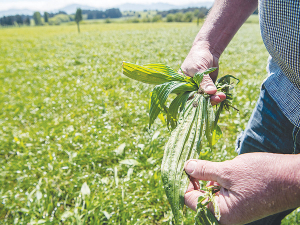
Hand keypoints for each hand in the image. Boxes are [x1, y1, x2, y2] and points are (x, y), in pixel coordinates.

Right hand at [181, 43, 225, 105]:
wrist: (207, 50)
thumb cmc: (198, 57)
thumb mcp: (199, 69)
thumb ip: (204, 81)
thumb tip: (211, 92)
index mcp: (182, 85)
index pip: (186, 97)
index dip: (194, 101)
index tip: (203, 102)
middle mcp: (189, 89)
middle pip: (197, 99)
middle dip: (207, 100)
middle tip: (217, 98)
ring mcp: (199, 89)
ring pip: (206, 98)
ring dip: (214, 99)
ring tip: (222, 96)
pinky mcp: (208, 88)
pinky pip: (212, 95)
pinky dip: (217, 95)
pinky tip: (223, 95)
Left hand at [184, 153, 299, 224]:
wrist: (292, 179)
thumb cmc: (261, 176)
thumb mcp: (228, 170)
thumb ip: (204, 170)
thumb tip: (186, 167)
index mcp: (221, 214)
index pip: (190, 199)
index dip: (187, 181)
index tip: (188, 166)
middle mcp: (226, 217)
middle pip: (199, 198)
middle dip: (198, 180)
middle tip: (198, 163)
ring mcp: (234, 211)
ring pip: (210, 194)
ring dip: (209, 180)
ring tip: (217, 168)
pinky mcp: (240, 204)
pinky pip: (222, 194)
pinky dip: (219, 182)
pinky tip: (224, 172)